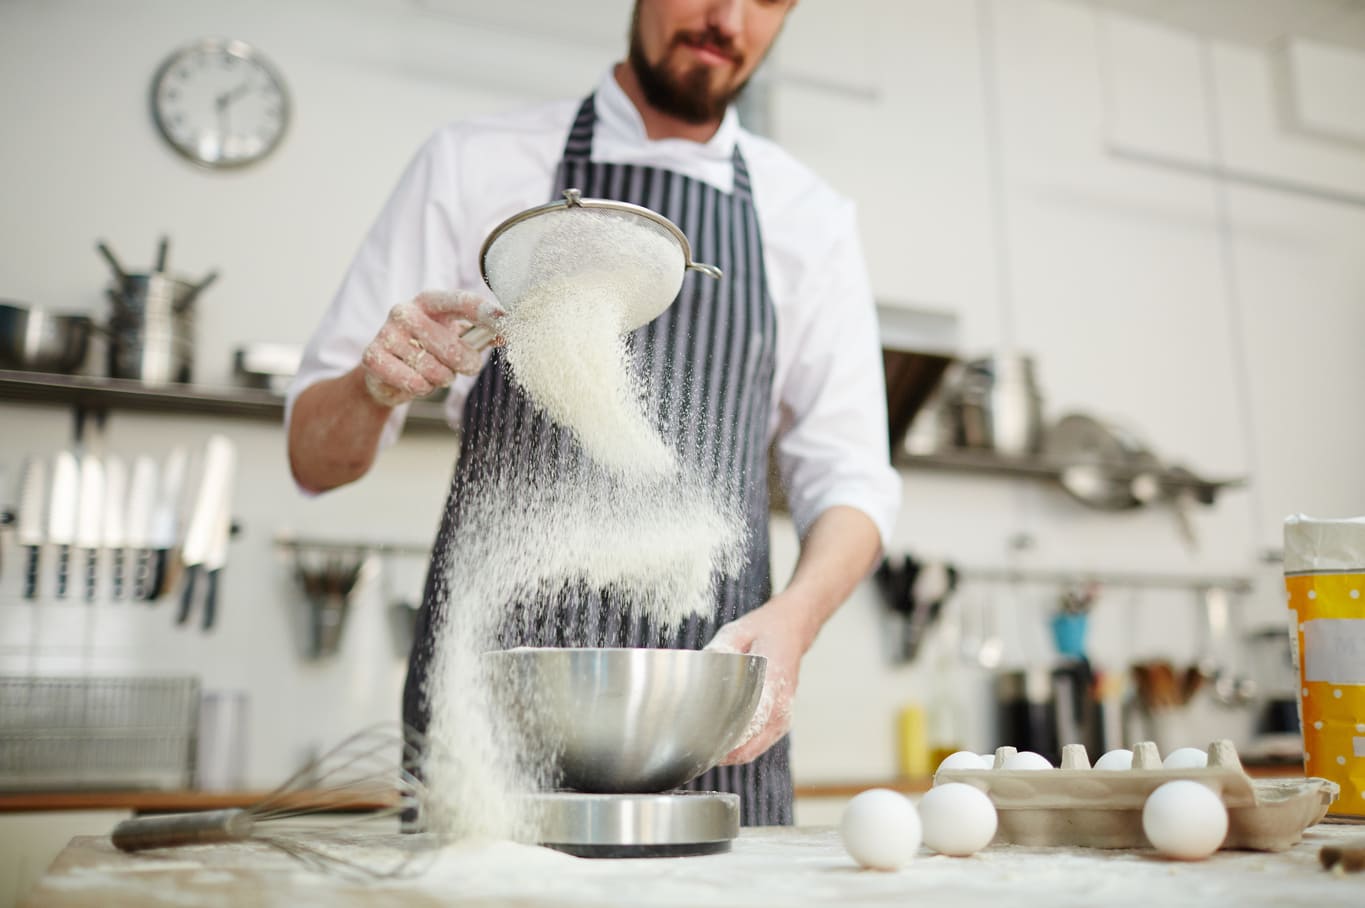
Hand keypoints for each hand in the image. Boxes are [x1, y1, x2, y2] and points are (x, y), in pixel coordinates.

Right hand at [360, 290, 502, 406]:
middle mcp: (406, 311)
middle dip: (465, 365)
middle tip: (462, 367)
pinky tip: (415, 381)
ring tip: (432, 373)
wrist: (385, 371)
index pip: (460, 301)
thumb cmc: (427, 349)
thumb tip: (506, 334)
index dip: (484, 312)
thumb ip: (480, 335)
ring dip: (441, 379)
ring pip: (434, 370)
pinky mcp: (373, 356)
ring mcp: (387, 332)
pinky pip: (413, 382)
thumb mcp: (454, 337)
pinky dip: (421, 388)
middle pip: (452, 347)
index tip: (505, 321)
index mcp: (430, 301)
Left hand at [705, 598, 814, 765]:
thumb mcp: (738, 631)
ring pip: (752, 750)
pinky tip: (719, 742)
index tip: (699, 743)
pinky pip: (758, 744)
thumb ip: (721, 650)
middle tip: (691, 749)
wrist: (792, 629)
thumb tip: (701, 666)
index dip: (722, 739)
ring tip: (701, 748)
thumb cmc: (765, 631)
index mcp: (773, 684)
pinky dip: (739, 749)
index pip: (748, 724)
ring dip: (729, 753)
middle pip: (747, 747)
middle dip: (720, 752)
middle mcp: (781, 706)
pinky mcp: (781, 721)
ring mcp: (783, 716)